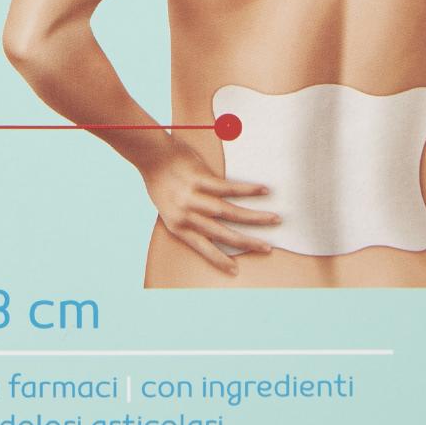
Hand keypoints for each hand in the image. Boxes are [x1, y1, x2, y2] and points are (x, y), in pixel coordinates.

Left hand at [140, 142, 279, 274]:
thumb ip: (188, 217)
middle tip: (268, 248)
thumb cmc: (159, 180)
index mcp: (177, 225)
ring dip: (255, 217)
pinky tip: (264, 190)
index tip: (235, 270)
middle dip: (247, 242)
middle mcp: (187, 214)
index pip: (202, 247)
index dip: (219, 259)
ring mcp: (194, 197)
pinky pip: (228, 187)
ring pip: (230, 212)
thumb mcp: (167, 206)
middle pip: (222, 233)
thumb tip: (211, 223)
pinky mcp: (201, 178)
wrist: (150, 154)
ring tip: (275, 219)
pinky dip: (248, 190)